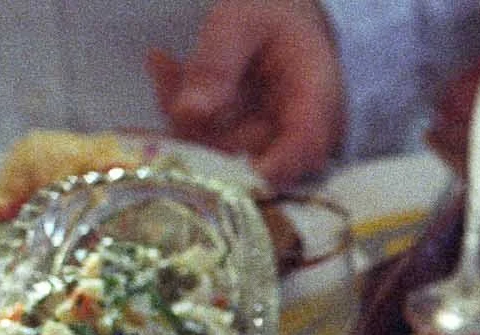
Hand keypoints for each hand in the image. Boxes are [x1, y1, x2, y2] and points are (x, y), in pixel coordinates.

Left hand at [147, 0, 344, 187]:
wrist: (286, 19)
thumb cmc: (273, 14)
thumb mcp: (240, 21)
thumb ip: (216, 64)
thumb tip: (189, 115)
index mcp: (317, 98)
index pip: (304, 145)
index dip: (271, 166)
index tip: (228, 172)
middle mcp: (303, 131)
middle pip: (251, 154)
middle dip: (198, 127)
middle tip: (163, 71)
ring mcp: (277, 142)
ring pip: (223, 153)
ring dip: (182, 116)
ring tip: (163, 63)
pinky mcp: (252, 144)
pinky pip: (211, 143)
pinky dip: (183, 112)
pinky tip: (166, 68)